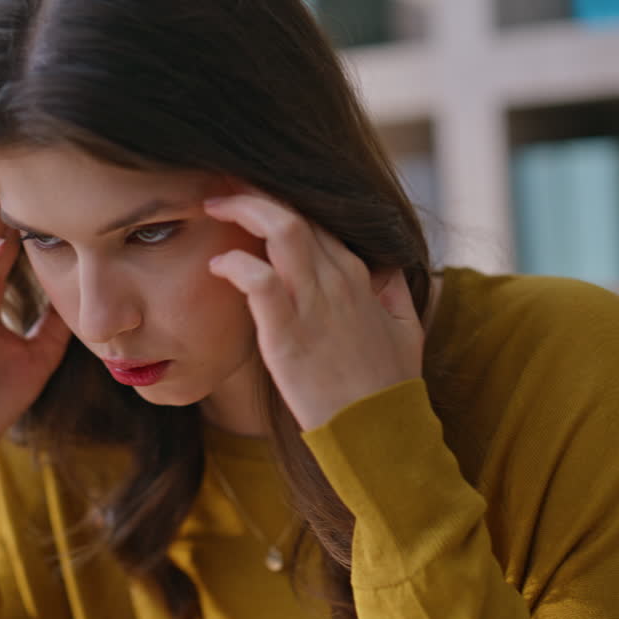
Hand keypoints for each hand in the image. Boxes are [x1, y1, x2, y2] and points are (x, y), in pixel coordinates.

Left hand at [204, 190, 423, 430]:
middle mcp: (337, 280)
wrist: (380, 433)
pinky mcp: (288, 335)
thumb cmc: (388, 386)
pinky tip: (216, 265)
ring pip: (281, 231)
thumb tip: (384, 265)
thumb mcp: (405, 329)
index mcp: (358, 274)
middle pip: (294, 213)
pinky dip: (234, 265)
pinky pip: (258, 281)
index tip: (251, 195)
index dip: (279, 201)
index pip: (316, 217)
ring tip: (213, 204)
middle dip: (254, 191)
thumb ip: (393, 290)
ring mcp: (313, 304)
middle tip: (222, 185)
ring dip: (243, 208)